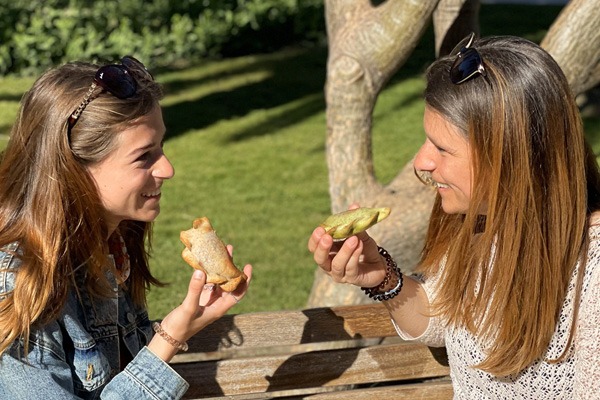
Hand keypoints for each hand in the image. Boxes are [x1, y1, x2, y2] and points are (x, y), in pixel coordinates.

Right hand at [148, 246, 251, 360]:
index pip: (238, 293)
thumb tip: (201, 271)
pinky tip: (203, 261)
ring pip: (218, 281)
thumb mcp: (188, 307)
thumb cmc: (181, 326)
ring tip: (219, 252)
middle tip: (229, 250)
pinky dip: (206, 272)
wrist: (168, 337)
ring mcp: (207, 300)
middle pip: (229, 283)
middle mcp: (216, 303)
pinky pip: (206, 282)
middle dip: (231, 267)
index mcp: (219, 308)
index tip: (247, 266)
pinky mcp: (198, 298)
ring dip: (219, 267)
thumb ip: (195, 290)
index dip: (245, 280)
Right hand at [308, 205, 385, 287]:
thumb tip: (354, 206)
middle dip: (322, 248)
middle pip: (319, 259)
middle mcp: (330, 265)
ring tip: (353, 239)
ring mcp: (340, 274)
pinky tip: (359, 245)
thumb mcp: (360, 233)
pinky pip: (350, 268)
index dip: (315, 239)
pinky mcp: (352, 279)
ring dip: (344, 251)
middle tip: (327, 237)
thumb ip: (355, 222)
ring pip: (336, 265)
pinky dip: (354, 255)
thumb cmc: (364, 248)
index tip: (320, 229)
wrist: (379, 264)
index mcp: (327, 252)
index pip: (314, 247)